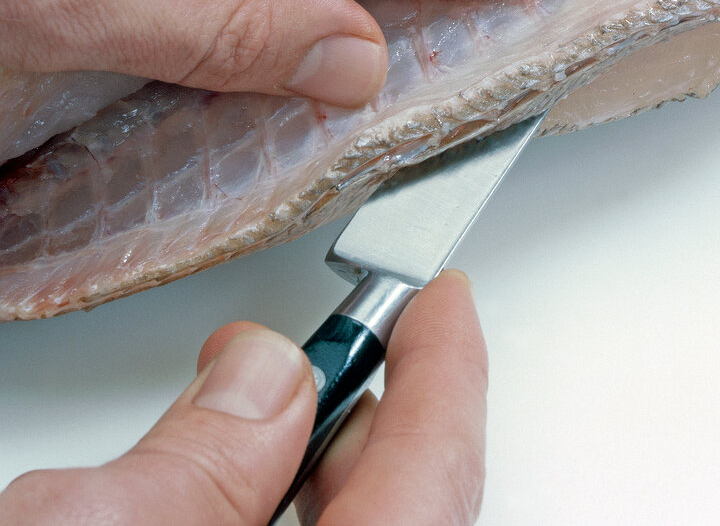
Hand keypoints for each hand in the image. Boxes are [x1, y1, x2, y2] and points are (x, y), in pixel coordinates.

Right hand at [0, 270, 486, 524]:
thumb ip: (191, 461)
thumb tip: (259, 377)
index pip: (438, 461)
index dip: (447, 364)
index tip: (445, 297)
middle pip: (413, 496)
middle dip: (371, 407)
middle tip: (336, 346)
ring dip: (317, 469)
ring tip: (267, 418)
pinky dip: (275, 511)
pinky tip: (232, 495)